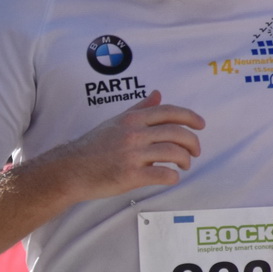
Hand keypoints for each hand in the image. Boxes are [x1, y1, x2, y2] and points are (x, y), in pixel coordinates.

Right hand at [43, 90, 205, 202]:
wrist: (71, 169)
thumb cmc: (93, 146)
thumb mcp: (117, 121)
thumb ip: (139, 109)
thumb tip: (157, 94)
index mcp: (132, 119)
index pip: (168, 112)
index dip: (190, 116)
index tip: (201, 125)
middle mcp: (134, 134)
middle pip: (176, 132)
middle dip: (192, 142)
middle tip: (195, 151)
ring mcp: (132, 154)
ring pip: (173, 152)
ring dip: (185, 160)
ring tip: (184, 165)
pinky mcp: (131, 175)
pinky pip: (162, 174)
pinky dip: (173, 176)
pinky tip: (171, 177)